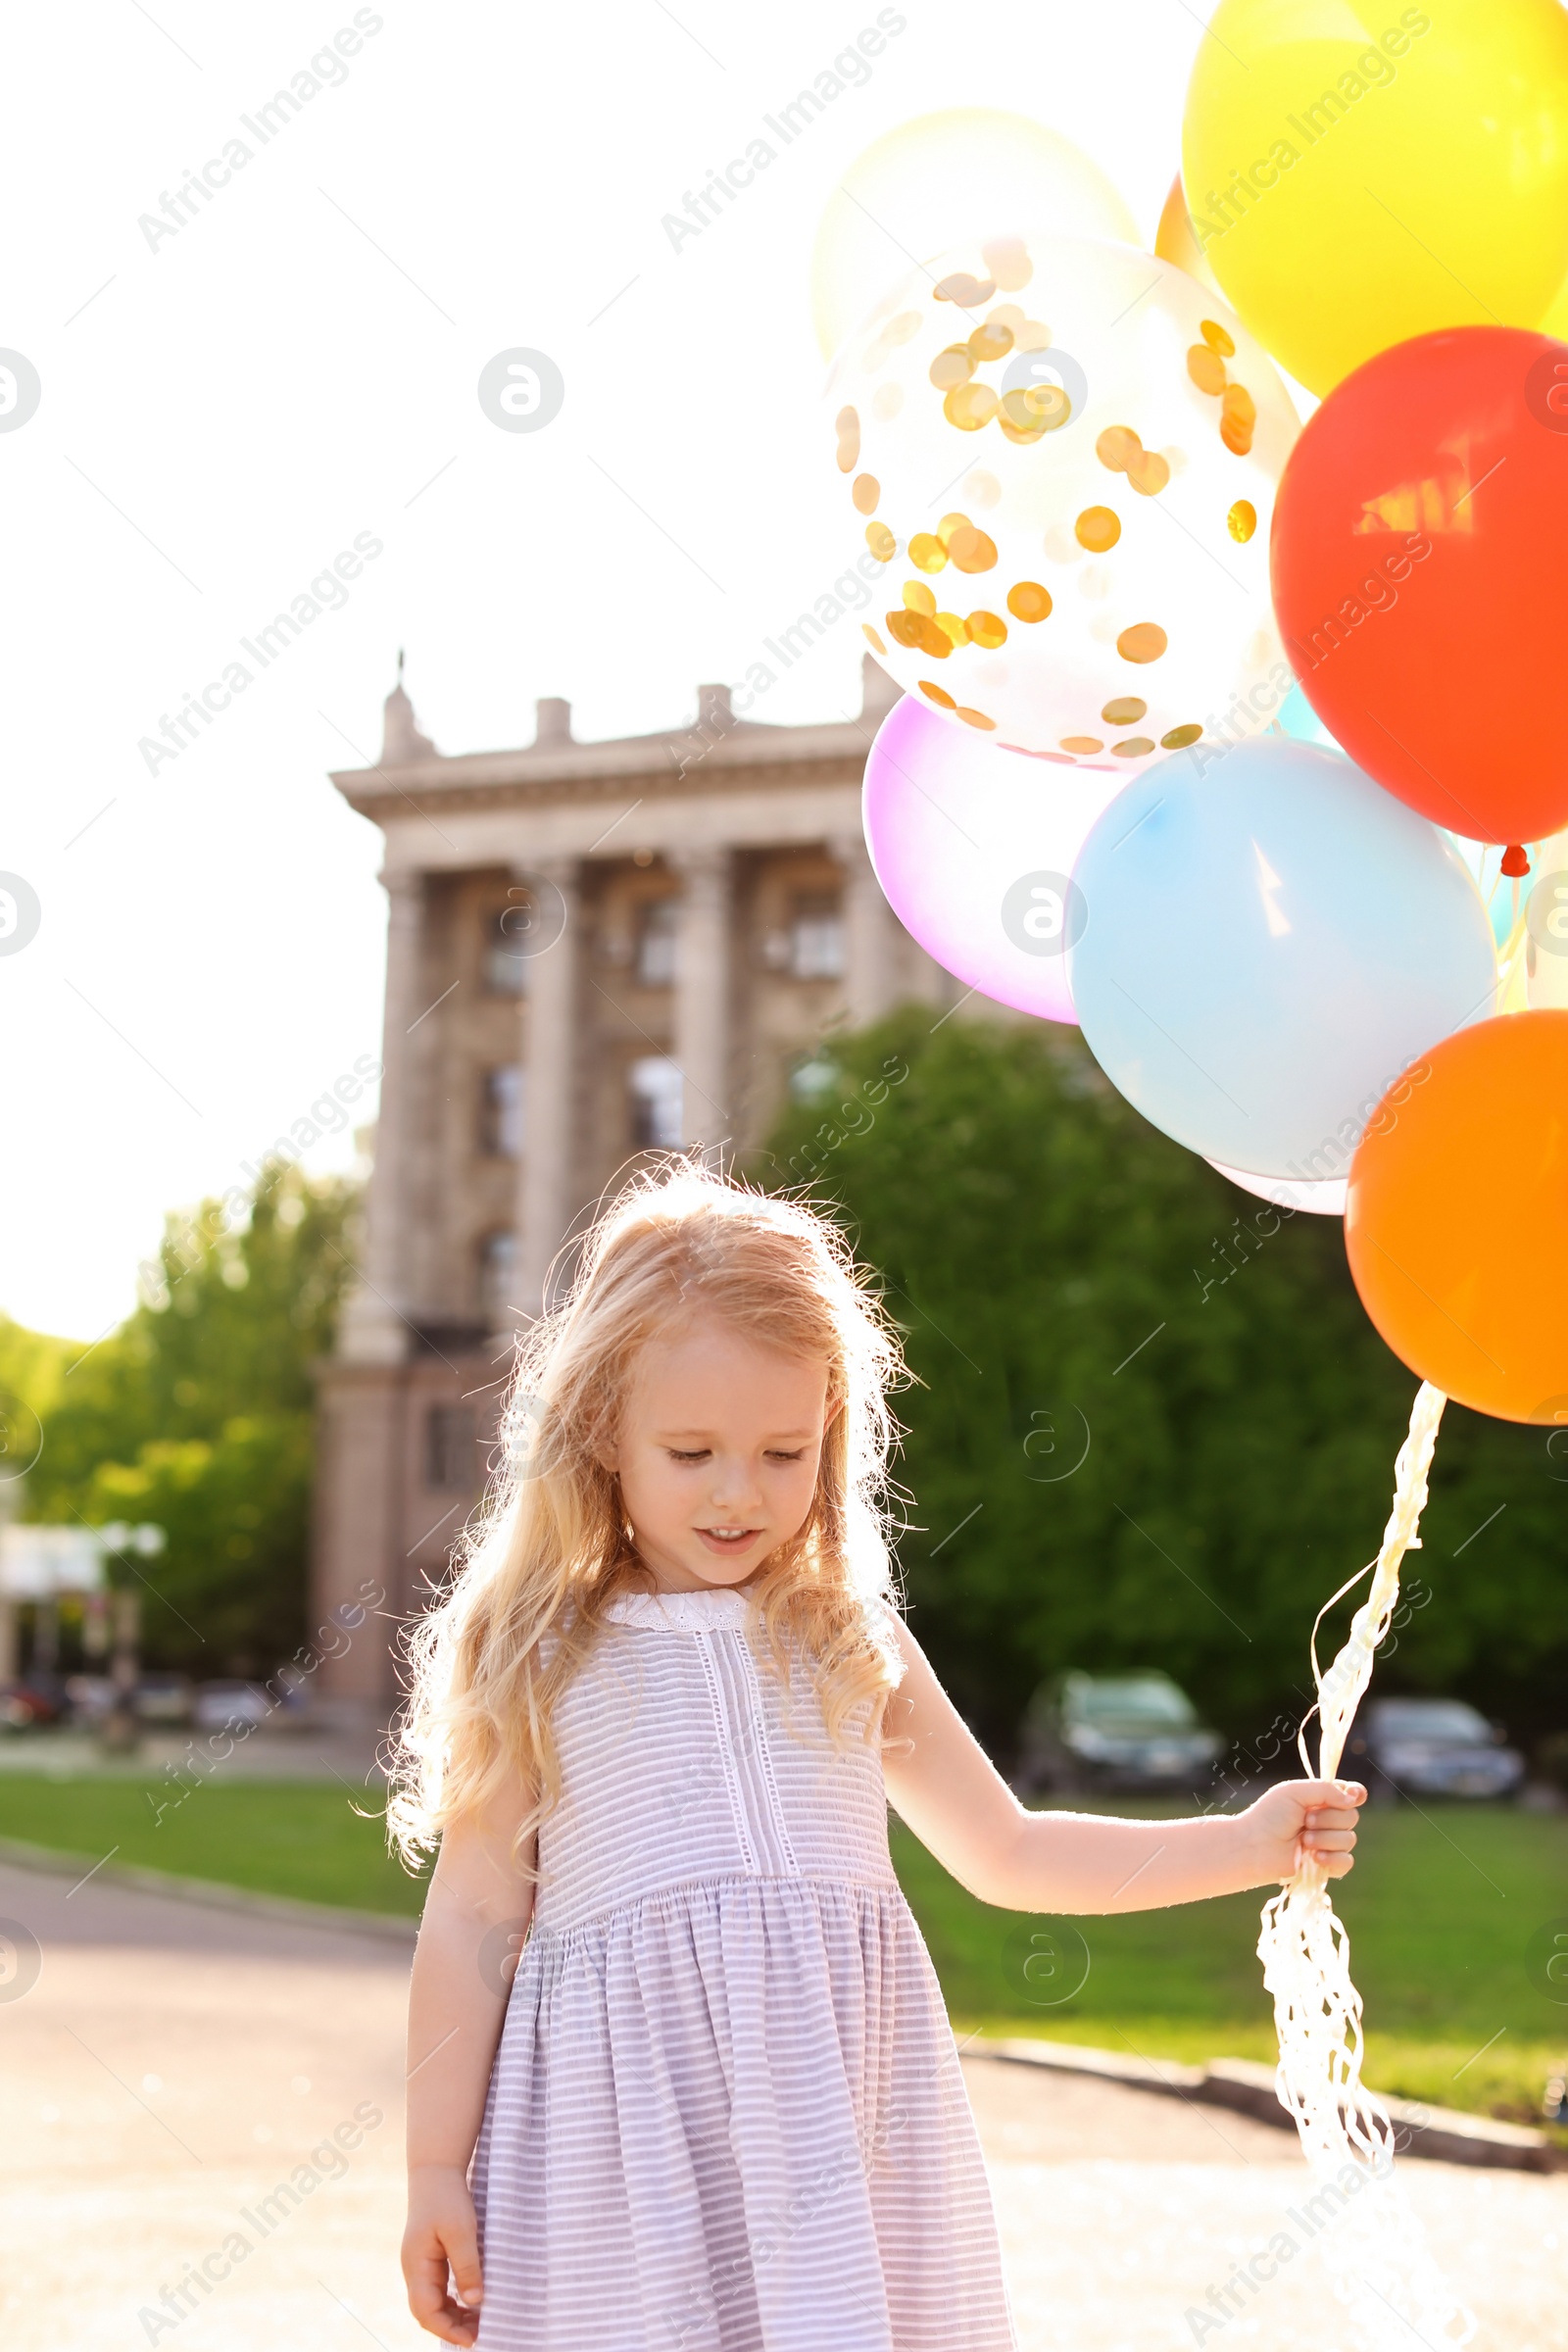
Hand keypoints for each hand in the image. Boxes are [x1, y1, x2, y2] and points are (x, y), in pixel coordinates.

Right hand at [403, 2164, 482, 2345]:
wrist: (436, 2171)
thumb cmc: (447, 2198)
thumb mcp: (461, 2231)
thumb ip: (466, 2266)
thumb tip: (475, 2302)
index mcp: (417, 2265)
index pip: (426, 2311)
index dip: (447, 2329)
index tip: (471, 2339)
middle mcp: (414, 2269)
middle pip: (426, 2311)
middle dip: (449, 2327)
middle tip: (478, 2334)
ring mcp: (420, 2264)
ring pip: (431, 2301)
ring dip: (451, 2315)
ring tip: (478, 2321)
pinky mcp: (428, 2257)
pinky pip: (437, 2288)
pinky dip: (451, 2300)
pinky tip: (470, 2301)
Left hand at [1241, 1777, 1366, 1885]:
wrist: (1255, 1846)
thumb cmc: (1270, 1815)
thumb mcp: (1295, 1792)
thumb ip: (1326, 1790)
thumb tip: (1353, 1799)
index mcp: (1321, 1799)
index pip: (1351, 1794)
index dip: (1356, 1795)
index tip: (1352, 1797)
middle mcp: (1328, 1820)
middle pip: (1352, 1817)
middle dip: (1329, 1819)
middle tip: (1305, 1821)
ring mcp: (1328, 1843)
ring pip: (1349, 1840)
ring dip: (1325, 1839)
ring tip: (1303, 1841)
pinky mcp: (1327, 1865)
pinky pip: (1346, 1862)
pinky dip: (1333, 1859)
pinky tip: (1315, 1857)